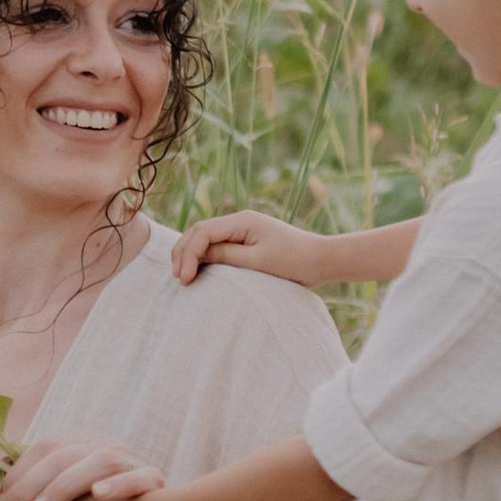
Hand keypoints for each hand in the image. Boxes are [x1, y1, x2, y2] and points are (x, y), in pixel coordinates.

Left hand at [0, 439, 167, 500]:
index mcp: (83, 446)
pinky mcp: (154, 480)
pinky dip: (118, 485)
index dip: (18, 477)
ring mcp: (131, 461)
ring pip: (97, 462)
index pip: (44, 449)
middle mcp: (105, 447)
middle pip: (63, 456)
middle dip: (30, 487)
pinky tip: (99, 495)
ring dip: (63, 488)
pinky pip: (139, 478)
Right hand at [173, 209, 338, 286]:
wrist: (322, 260)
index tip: (184, 278)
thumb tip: (196, 256)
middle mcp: (239, 222)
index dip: (188, 254)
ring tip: (182, 277)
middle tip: (178, 279)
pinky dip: (203, 258)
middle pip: (199, 232)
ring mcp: (241, 231)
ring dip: (191, 255)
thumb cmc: (294, 261)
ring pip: (205, 240)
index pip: (202, 232)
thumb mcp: (257, 262)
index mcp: (241, 221)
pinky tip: (197, 272)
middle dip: (183, 253)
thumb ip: (225, 257)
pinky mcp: (245, 243)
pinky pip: (217, 247)